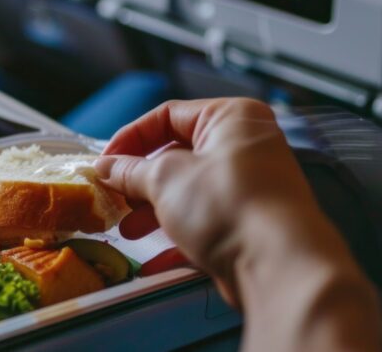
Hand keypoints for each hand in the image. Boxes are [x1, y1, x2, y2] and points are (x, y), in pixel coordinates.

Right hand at [95, 99, 380, 350]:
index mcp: (231, 117)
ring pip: (188, 189)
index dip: (129, 138)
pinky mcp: (249, 223)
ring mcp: (250, 186)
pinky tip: (151, 257)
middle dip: (139, 179)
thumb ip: (129, 170)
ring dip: (152, 209)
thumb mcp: (164, 178)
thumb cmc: (227, 205)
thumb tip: (104, 168)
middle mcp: (245, 145)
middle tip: (113, 196)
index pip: (167, 115)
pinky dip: (176, 233)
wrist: (278, 267)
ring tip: (127, 229)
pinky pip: (204, 219)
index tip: (103, 163)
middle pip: (176, 154)